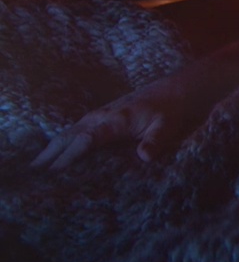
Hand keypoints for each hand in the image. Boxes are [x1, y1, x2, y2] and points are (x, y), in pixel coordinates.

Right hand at [30, 75, 186, 169]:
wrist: (180, 89)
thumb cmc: (174, 109)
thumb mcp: (169, 126)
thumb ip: (156, 141)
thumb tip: (144, 156)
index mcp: (116, 120)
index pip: (87, 140)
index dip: (70, 155)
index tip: (55, 170)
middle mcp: (103, 116)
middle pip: (70, 135)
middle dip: (52, 152)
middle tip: (35, 171)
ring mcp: (102, 115)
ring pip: (71, 131)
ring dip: (54, 146)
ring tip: (39, 165)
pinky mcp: (105, 116)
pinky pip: (79, 129)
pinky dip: (66, 140)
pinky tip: (59, 151)